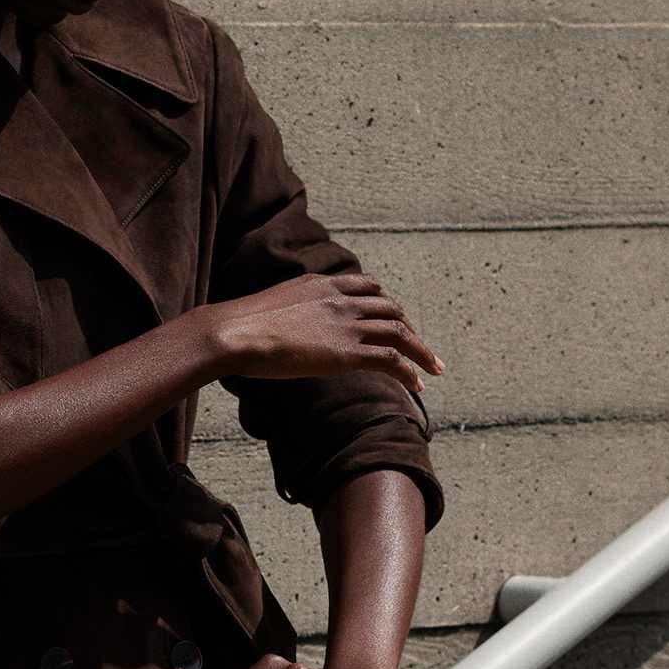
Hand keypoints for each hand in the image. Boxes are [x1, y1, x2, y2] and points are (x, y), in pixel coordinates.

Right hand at [201, 272, 444, 392]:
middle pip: (391, 308)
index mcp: (322, 283)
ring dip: (421, 352)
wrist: (234, 333)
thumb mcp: (271, 306)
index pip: (368, 286)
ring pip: (399, 333)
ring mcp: (346, 324)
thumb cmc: (240, 326)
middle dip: (410, 328)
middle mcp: (341, 299)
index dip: (386, 303)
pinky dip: (409, 371)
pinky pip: (391, 360)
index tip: (394, 319)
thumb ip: (291, 310)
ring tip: (433, 368)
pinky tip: (417, 384)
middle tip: (419, 347)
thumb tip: (283, 326)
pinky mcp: (347, 353)